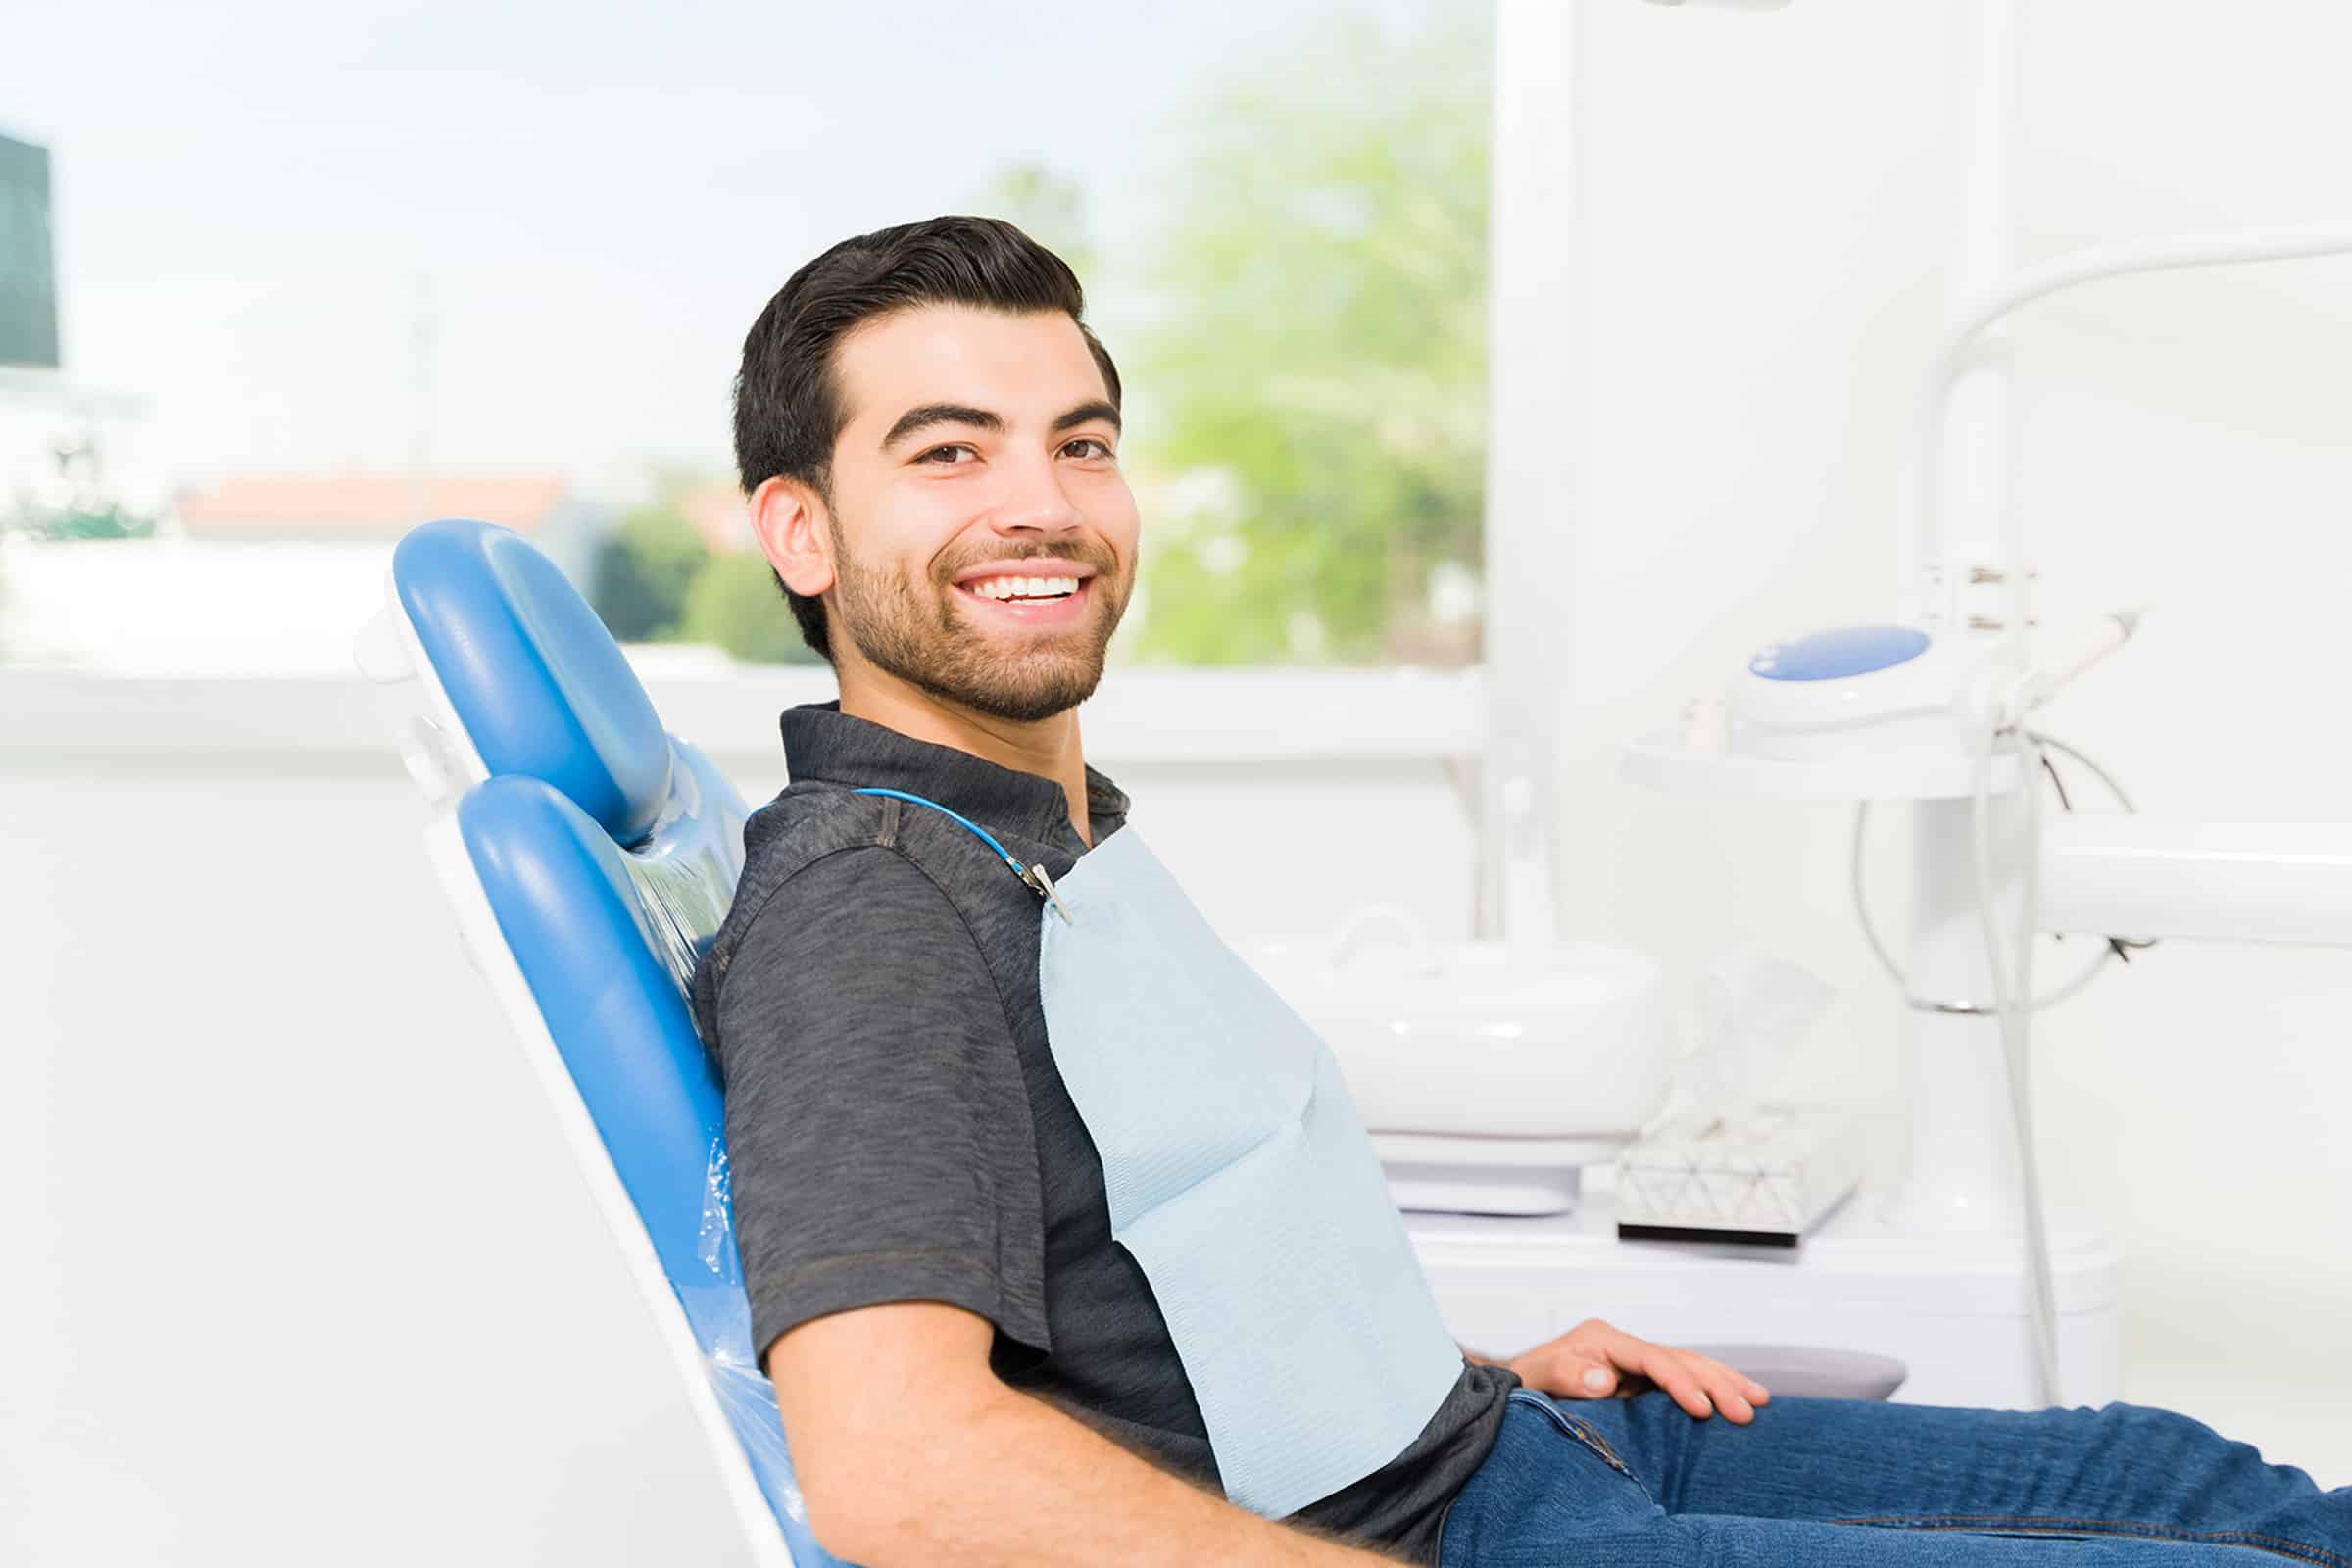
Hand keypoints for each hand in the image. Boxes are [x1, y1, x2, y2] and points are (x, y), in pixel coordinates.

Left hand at [1507, 1318, 1769, 1423]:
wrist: (1518, 1389)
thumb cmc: (1525, 1385)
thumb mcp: (1537, 1378)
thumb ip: (1567, 1376)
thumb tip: (1604, 1380)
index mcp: (1603, 1340)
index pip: (1651, 1358)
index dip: (1678, 1381)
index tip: (1702, 1407)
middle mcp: (1624, 1347)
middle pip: (1679, 1358)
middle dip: (1716, 1382)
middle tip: (1749, 1409)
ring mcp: (1635, 1364)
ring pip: (1689, 1366)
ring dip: (1724, 1383)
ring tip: (1760, 1401)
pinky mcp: (1641, 1384)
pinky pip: (1682, 1383)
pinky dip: (1711, 1390)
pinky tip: (1738, 1401)